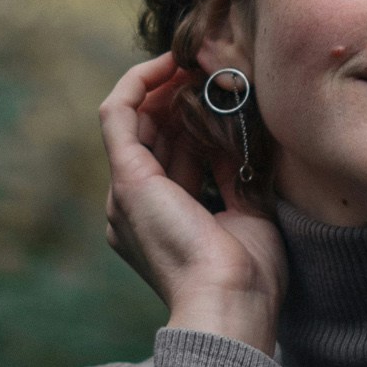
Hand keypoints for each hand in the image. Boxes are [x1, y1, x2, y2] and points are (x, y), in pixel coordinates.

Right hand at [99, 53, 284, 354]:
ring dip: (167, 86)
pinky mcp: (126, 179)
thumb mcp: (247, 214)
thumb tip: (239, 134)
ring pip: (138, 121)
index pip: (177, 157)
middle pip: (156, 135)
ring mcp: (126, 193)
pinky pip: (117, 114)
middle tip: (217, 69)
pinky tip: (169, 63)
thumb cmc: (248, 277)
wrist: (230, 304)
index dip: (198, 121)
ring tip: (200, 61)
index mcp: (163, 223)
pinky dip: (139, 83)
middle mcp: (138, 208)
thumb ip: (236, 176)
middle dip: (184, 98)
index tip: (227, 96)